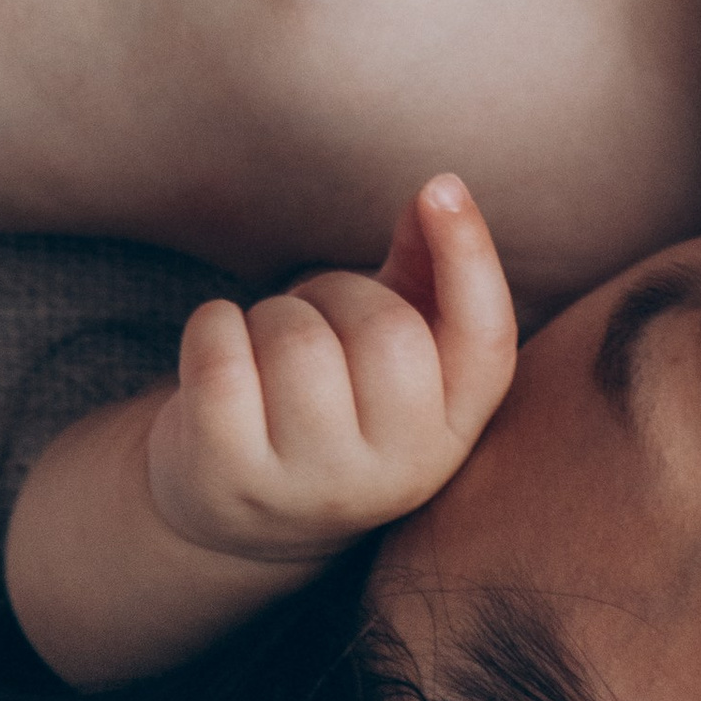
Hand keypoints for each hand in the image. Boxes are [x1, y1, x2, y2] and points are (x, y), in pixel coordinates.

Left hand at [144, 176, 516, 566]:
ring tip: (268, 347)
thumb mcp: (391, 353)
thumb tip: (443, 192)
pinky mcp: (227, 478)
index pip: (486, 344)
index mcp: (450, 437)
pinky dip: (213, 324)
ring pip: (298, 343)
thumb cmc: (329, 403)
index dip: (471, 259)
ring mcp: (308, 487)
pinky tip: (219, 347)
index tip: (440, 187)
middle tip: (315, 315)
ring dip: (273, 314)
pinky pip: (222, 360)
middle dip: (340, 292)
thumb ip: (425, 274)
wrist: (236, 512)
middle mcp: (393, 476)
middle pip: (386, 333)